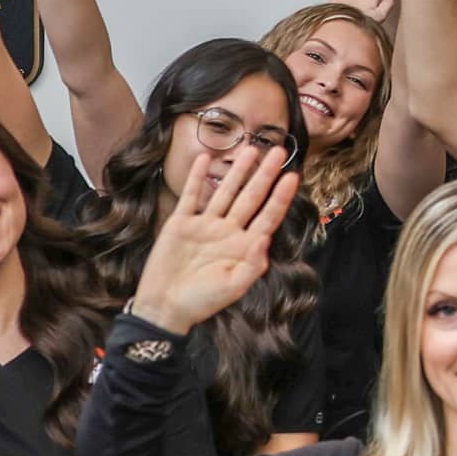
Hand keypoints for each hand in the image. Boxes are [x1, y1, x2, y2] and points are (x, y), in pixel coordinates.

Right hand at [133, 134, 300, 335]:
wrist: (164, 306)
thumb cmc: (202, 301)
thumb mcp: (233, 287)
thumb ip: (252, 264)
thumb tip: (265, 239)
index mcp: (244, 247)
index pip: (268, 216)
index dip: (281, 197)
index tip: (293, 176)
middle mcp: (228, 231)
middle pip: (251, 197)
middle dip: (264, 175)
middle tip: (278, 151)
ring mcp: (205, 225)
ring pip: (225, 191)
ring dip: (238, 171)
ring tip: (251, 149)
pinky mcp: (181, 223)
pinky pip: (191, 195)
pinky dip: (197, 176)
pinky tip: (205, 157)